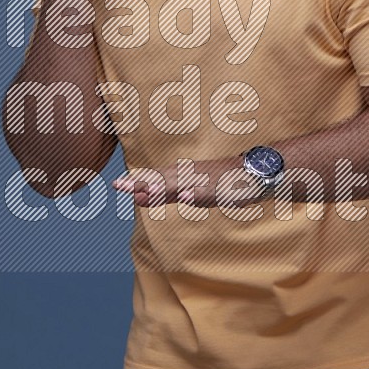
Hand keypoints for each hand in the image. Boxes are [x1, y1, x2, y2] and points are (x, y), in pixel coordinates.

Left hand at [111, 157, 265, 210]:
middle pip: (161, 179)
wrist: (252, 171)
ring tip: (143, 190)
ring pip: (179, 184)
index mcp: (180, 175)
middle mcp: (188, 175)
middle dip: (140, 183)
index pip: (154, 178)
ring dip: (161, 187)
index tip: (115, 185)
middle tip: (118, 185)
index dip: (136, 182)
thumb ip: (166, 194)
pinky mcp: (218, 188)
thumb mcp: (189, 189)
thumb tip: (138, 197)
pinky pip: (204, 191)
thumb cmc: (220, 180)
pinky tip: (184, 196)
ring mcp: (202, 181)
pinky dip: (194, 193)